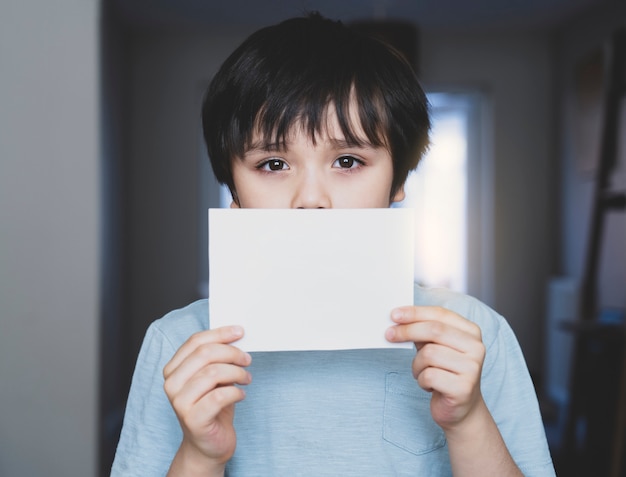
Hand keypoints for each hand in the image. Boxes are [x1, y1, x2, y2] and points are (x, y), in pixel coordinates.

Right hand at [163, 326, 251, 471]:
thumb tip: (235, 336)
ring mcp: (180, 403)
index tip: (240, 332)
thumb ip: (216, 357)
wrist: (208, 444)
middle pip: (204, 353)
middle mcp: (172, 384)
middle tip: (247, 359)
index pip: (195, 341)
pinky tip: (241, 394)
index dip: (220, 333)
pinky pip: (219, 396)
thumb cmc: (212, 406)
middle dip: (232, 353)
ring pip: (213, 373)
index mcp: (173, 369)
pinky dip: (235, 391)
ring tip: (246, 378)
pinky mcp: (193, 419)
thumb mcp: (212, 377)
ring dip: (236, 372)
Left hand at [385, 306, 485, 430]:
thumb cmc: (445, 372)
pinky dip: (421, 380)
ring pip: (429, 354)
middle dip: (407, 331)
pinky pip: (429, 376)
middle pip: (434, 330)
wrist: (461, 409)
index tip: (394, 314)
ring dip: (416, 365)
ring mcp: (472, 368)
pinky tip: (428, 386)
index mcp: (471, 332)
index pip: (440, 314)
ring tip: (421, 372)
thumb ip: (423, 331)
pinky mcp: (463, 388)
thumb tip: (398, 319)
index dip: (415, 313)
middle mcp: (476, 348)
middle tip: (389, 335)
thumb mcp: (435, 347)